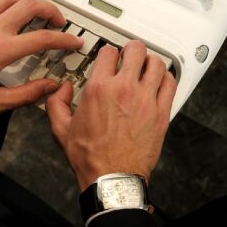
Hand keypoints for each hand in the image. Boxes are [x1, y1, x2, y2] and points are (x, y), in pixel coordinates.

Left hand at [0, 0, 82, 115]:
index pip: (42, 39)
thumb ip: (26, 94)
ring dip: (30, 0)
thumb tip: (47, 88)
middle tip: (58, 20)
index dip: (63, 39)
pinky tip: (8, 4)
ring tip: (39, 9)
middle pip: (29, 7)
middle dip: (50, 10)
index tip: (71, 42)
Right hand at [46, 41, 175, 191]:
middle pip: (136, 50)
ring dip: (150, 61)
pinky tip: (159, 81)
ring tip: (145, 65)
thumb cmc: (90, 156)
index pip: (108, 52)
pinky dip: (166, 78)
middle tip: (130, 54)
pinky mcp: (161, 113)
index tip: (109, 56)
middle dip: (131, 49)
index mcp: (99, 88)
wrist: (111, 177)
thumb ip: (56, 102)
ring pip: (156, 63)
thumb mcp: (61, 128)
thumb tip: (61, 89)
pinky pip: (170, 84)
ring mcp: (145, 100)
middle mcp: (123, 89)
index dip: (108, 51)